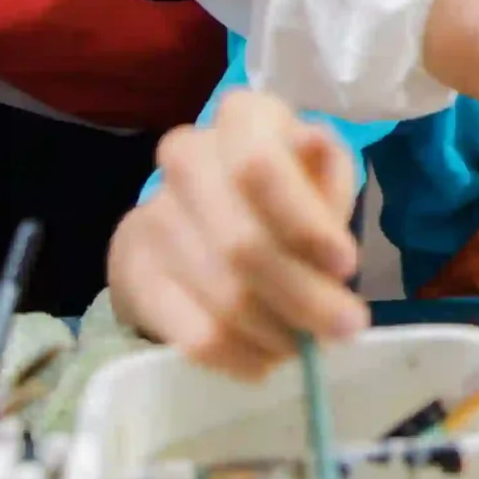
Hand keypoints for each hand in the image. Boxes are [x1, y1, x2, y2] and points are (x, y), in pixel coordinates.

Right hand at [108, 89, 368, 379]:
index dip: (304, 222)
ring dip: (276, 333)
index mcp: (243, 118)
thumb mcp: (318, 175)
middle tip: (344, 328)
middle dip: (303, 296)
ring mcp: (152, 212)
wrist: (202, 214)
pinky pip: (190, 333)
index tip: (346, 266)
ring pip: (222, 295)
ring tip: (305, 345)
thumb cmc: (283, 190)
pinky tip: (264, 360)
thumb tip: (319, 176)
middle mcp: (188, 154)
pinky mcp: (132, 269)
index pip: (259, 167)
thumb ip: (326, 184)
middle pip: (242, 244)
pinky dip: (237, 357)